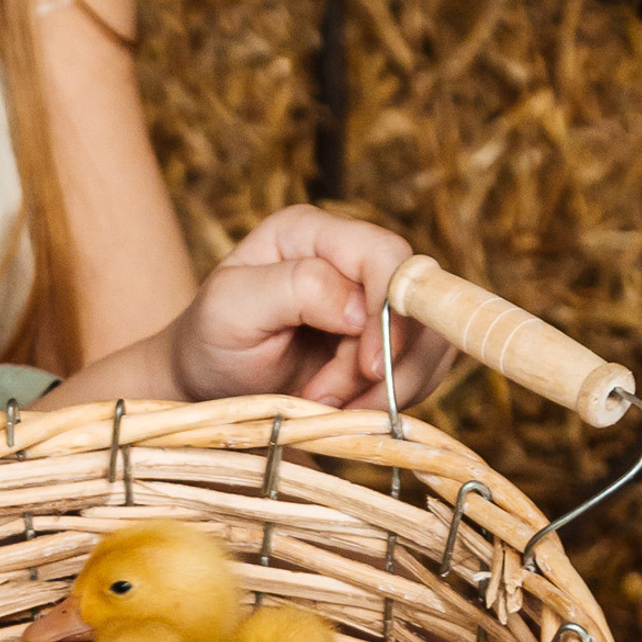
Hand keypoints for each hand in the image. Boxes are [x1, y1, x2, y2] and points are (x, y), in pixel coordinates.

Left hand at [173, 206, 456, 407]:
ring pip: (429, 341)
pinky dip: (391, 399)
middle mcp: (348, 257)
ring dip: (387, 387)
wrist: (212, 385)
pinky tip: (346, 409)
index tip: (365, 366)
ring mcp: (372, 298)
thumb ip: (293, 290)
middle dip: (384, 362)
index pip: (383, 254)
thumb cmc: (212, 341)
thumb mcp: (231, 308)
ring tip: (330, 405)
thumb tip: (357, 305)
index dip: (388, 311)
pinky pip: (423, 369)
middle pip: (417, 302)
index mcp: (310, 233)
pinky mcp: (388, 339)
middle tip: (331, 397)